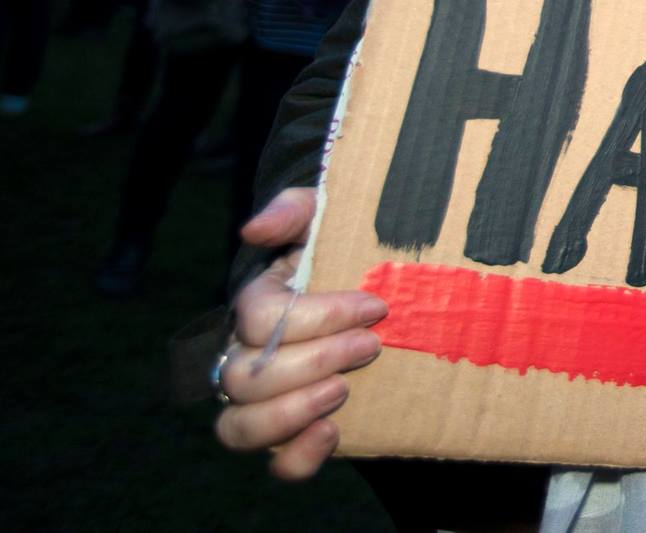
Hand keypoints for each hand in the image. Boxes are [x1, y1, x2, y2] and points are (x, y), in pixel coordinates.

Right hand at [214, 188, 387, 479]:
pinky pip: (276, 462)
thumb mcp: (322, 219)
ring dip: (294, 411)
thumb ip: (292, 210)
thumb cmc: (343, 253)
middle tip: (372, 344)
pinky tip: (333, 431)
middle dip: (316, 359)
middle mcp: (245, 358)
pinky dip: (299, 456)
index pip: (259, 318)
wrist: (378, 302)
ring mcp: (262, 403)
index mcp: (254, 307)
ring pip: (240, 426)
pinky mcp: (292, 434)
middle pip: (247, 376)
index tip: (374, 305)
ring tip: (346, 388)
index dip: (319, 315)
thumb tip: (254, 228)